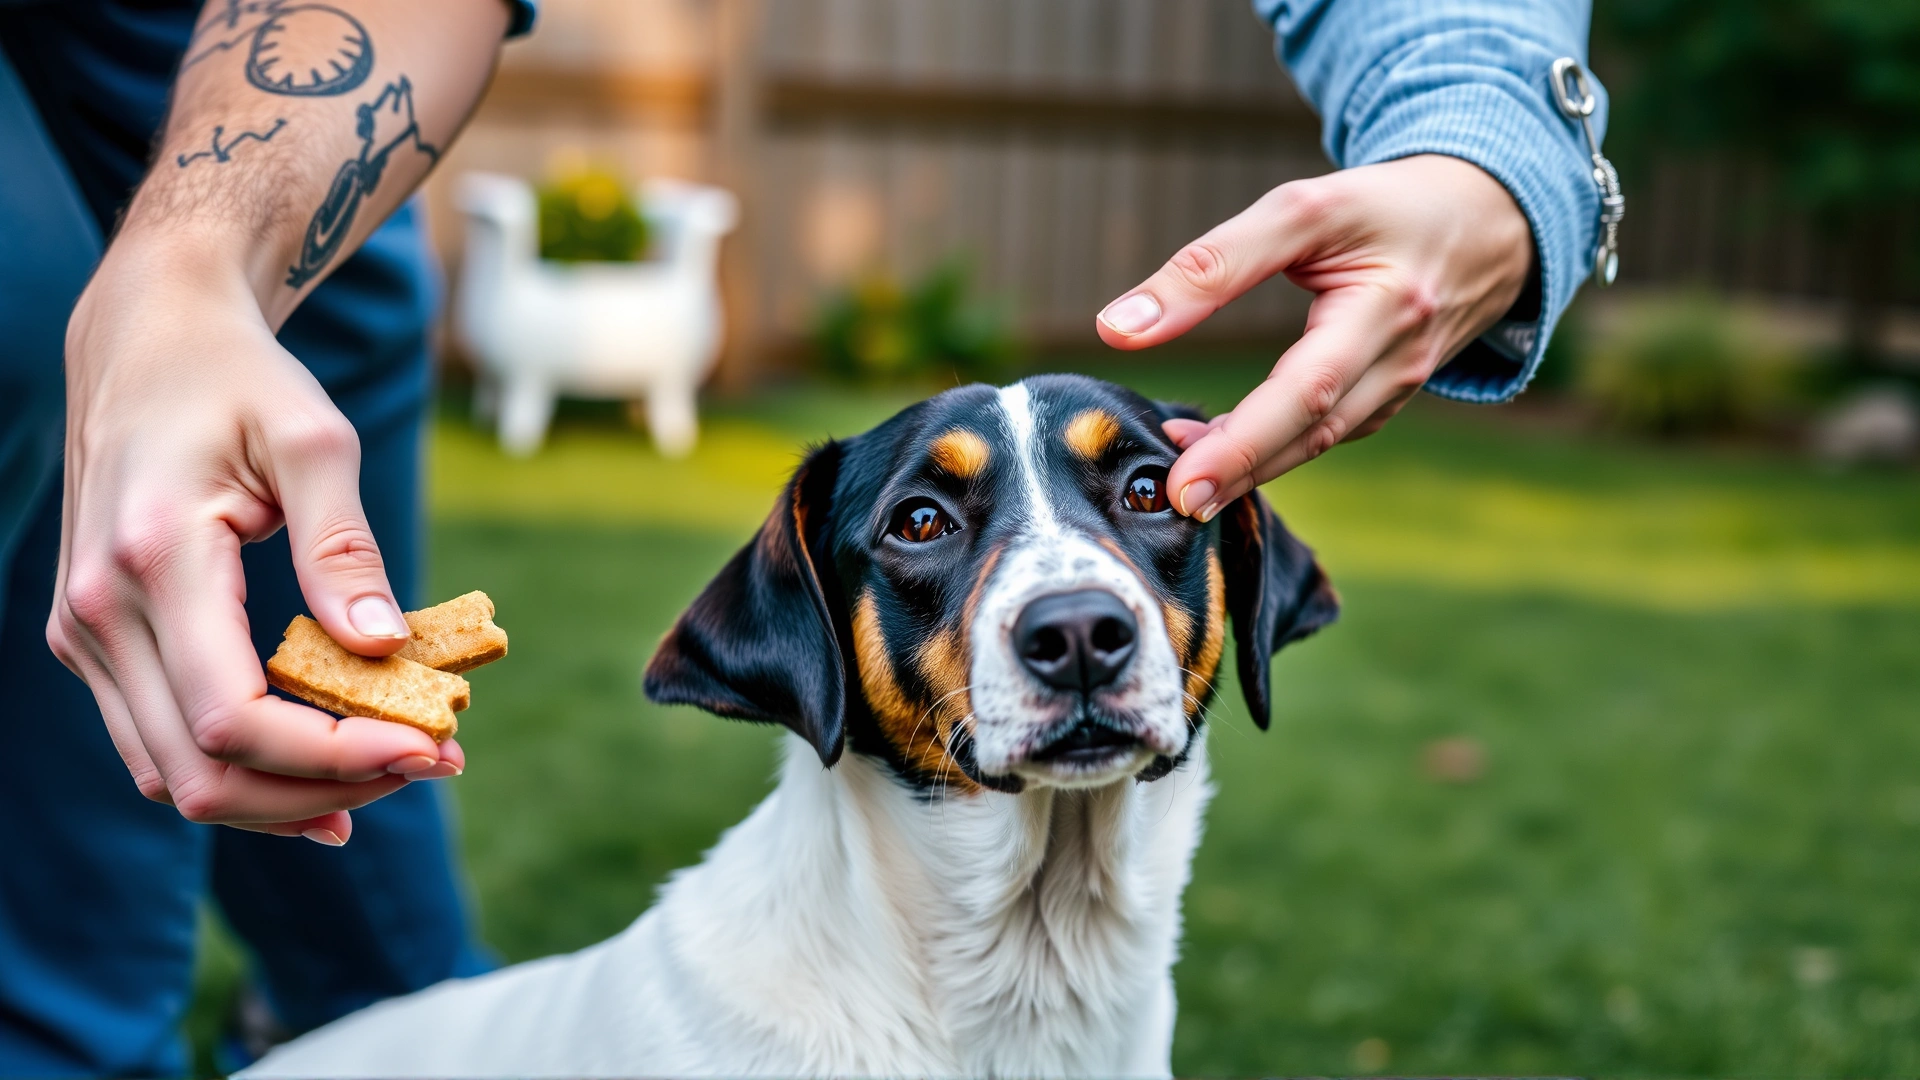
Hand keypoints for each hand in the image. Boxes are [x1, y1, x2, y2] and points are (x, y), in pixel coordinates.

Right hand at [49, 235, 461, 843]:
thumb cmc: (240, 380)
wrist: (146, 341)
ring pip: (177, 778)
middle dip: (325, 790)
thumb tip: (383, 645)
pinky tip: (330, 768)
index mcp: (152, 559)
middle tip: (435, 761)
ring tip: (397, 765)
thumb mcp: (314, 438)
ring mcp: (87, 634)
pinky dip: (249, 770)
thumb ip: (344, 545)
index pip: (232, 716)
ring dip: (289, 796)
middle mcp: (97, 611)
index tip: (431, 744)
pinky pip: (164, 744)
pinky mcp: (97, 642)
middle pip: (203, 773)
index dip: (334, 755)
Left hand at [1097, 154, 1532, 519]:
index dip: (1244, 436)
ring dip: (1250, 465)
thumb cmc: (1383, 209)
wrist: (1486, 222)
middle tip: (1176, 502)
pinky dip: (1272, 447)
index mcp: (1386, 306)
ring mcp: (1401, 385)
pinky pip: (1325, 433)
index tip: (1181, 474)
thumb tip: (1119, 328)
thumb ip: (1211, 265)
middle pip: (1315, 429)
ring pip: (1320, 441)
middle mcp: (1400, 357)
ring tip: (1180, 477)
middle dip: (1243, 470)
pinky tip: (1218, 447)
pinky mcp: (1390, 396)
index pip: (1308, 386)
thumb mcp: (1303, 210)